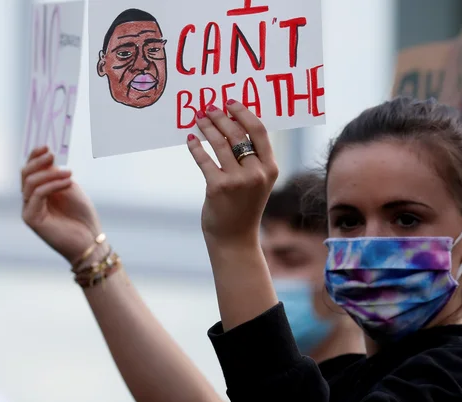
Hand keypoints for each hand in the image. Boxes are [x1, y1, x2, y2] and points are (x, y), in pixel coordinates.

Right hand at [21, 147, 102, 263]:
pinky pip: (37, 195)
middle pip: (25, 174)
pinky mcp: (31, 218)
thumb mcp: (70, 188)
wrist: (89, 240)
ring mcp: (29, 209)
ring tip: (69, 173)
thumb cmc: (82, 215)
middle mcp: (30, 200)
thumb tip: (48, 157)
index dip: (35, 156)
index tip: (46, 146)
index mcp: (39, 191)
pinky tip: (67, 182)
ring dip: (49, 173)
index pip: (30, 170)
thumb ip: (57, 174)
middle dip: (38, 161)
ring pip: (30, 183)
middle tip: (52, 154)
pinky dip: (52, 185)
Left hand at [186, 100, 278, 246]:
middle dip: (221, 117)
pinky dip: (195, 147)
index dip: (243, 113)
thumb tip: (232, 126)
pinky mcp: (217, 187)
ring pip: (219, 144)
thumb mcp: (257, 182)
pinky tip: (190, 139)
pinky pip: (204, 160)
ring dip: (207, 127)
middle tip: (209, 108)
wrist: (235, 239)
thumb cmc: (244, 207)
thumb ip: (252, 159)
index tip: (231, 103)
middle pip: (237, 134)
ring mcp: (237, 181)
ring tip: (199, 119)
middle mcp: (256, 173)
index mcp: (271, 168)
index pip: (258, 131)